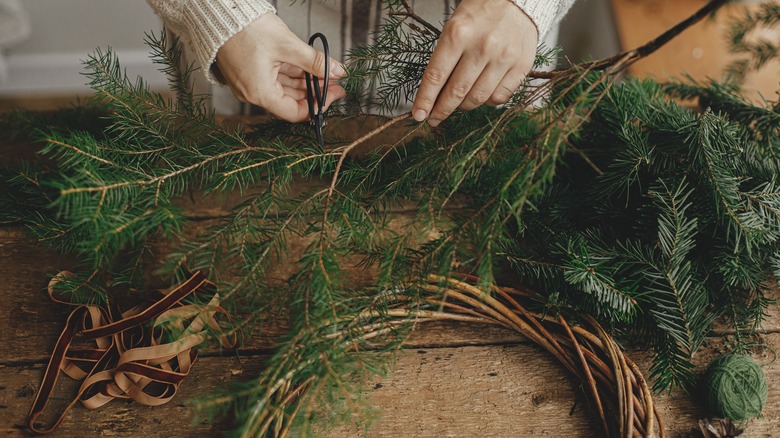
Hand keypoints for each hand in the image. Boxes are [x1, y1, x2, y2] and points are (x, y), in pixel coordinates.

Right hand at [215, 13, 346, 121]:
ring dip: (306, 82)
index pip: (295, 112)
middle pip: (291, 101)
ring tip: (325, 72)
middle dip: (315, 91)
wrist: (219, 13)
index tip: (335, 92)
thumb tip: (338, 71)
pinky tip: (308, 66)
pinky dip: (292, 74)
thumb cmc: (246, 28)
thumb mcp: (288, 45)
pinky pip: (275, 78)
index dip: (319, 105)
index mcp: (260, 93)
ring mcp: (250, 83)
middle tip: (335, 80)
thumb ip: (315, 62)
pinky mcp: (249, 72)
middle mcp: (252, 92)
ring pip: (285, 88)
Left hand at [412, 0, 537, 126]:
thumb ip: (444, 59)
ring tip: (459, 103)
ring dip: (464, 106)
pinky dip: (488, 102)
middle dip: (441, 110)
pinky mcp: (521, 66)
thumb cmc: (480, 13)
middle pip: (456, 92)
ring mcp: (504, 57)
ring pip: (478, 98)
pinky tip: (482, 93)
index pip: (436, 76)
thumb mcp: (454, 26)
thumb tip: (433, 95)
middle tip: (434, 118)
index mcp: (458, 34)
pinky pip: (500, 97)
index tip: (419, 115)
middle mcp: (482, 46)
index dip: (425, 100)